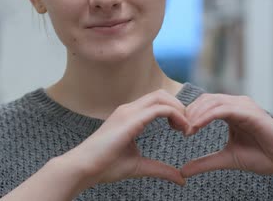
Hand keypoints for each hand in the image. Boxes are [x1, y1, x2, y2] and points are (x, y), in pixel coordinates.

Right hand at [63, 90, 188, 188]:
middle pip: (161, 94)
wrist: (84, 168)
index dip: (174, 110)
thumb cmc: (104, 166)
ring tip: (187, 128)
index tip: (184, 129)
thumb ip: (160, 169)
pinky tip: (181, 129)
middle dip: (179, 106)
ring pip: (161, 97)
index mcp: (129, 116)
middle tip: (189, 126)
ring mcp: (128, 111)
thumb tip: (181, 179)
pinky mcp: (130, 119)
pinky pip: (159, 109)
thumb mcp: (139, 166)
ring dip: (179, 109)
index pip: (156, 101)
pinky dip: (175, 115)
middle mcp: (129, 109)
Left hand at [181, 93, 272, 178]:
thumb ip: (205, 162)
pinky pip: (224, 109)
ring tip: (186, 130)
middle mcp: (237, 104)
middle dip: (189, 113)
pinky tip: (196, 126)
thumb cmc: (263, 157)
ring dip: (196, 114)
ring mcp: (245, 106)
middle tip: (178, 129)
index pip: (204, 104)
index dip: (188, 115)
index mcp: (231, 111)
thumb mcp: (227, 159)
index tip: (177, 130)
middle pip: (205, 100)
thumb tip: (182, 171)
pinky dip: (207, 116)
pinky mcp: (251, 112)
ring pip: (212, 102)